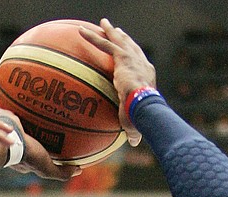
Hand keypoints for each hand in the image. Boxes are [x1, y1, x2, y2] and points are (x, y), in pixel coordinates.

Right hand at [0, 75, 77, 180]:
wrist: (9, 147)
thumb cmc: (27, 156)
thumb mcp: (47, 167)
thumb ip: (61, 171)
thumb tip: (78, 169)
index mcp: (18, 148)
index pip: (27, 142)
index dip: (34, 139)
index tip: (45, 131)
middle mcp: (7, 134)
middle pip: (14, 124)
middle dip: (18, 117)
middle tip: (30, 106)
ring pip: (1, 109)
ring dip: (4, 99)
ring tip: (14, 85)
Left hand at [79, 18, 156, 146]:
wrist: (145, 106)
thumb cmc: (142, 117)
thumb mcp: (136, 122)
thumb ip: (133, 130)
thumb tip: (134, 143)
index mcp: (146, 76)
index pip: (139, 62)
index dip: (133, 55)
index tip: (127, 51)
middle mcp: (141, 63)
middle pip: (130, 46)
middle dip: (122, 37)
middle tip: (115, 30)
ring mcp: (132, 58)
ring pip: (117, 41)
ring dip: (107, 31)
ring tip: (100, 23)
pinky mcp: (122, 58)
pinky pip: (104, 44)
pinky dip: (92, 37)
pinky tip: (81, 32)